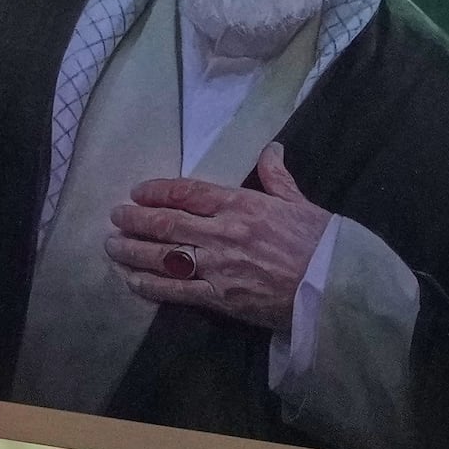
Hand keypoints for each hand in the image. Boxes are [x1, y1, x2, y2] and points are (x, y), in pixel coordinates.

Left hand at [108, 141, 330, 330]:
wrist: (335, 288)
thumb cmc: (322, 244)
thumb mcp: (300, 203)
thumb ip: (277, 177)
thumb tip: (270, 150)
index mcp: (242, 205)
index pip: (188, 193)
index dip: (157, 190)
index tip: (138, 191)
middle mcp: (223, 233)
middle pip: (167, 223)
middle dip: (136, 220)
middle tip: (115, 217)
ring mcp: (218, 267)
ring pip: (163, 256)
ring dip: (133, 251)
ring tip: (113, 247)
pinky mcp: (221, 299)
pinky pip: (177, 291)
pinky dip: (151, 285)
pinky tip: (132, 280)